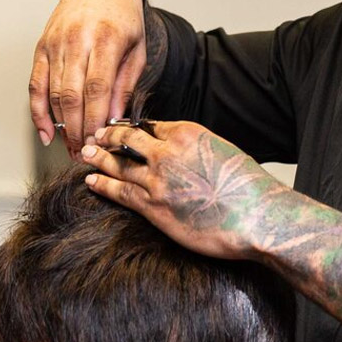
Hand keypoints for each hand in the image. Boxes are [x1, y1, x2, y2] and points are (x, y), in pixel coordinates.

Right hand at [29, 0, 145, 153]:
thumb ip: (125, 84)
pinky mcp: (42, 47)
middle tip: (84, 153)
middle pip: (72, 95)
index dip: (95, 120)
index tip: (99, 143)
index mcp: (106, 39)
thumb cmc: (124, 19)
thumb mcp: (137, 49)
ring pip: (53, 93)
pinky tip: (46, 133)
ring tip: (71, 147)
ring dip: (60, 126)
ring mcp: (55, 43)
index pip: (97, 89)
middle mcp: (77, 40)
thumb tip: (115, 120)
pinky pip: (35, 84)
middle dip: (77, 129)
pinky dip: (38, 111)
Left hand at [82, 121, 280, 259]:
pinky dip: (102, 184)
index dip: (133, 127)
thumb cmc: (248, 188)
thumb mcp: (223, 153)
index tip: (122, 129)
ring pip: (118, 163)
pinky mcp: (153, 206)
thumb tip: (185, 156)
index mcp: (188, 133)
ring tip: (85, 154)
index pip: (151, 125)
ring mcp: (157, 179)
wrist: (256, 216)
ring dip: (98, 158)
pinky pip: (119, 191)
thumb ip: (197, 150)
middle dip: (108, 136)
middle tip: (95, 135)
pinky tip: (91, 181)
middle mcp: (168, 151)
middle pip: (127, 139)